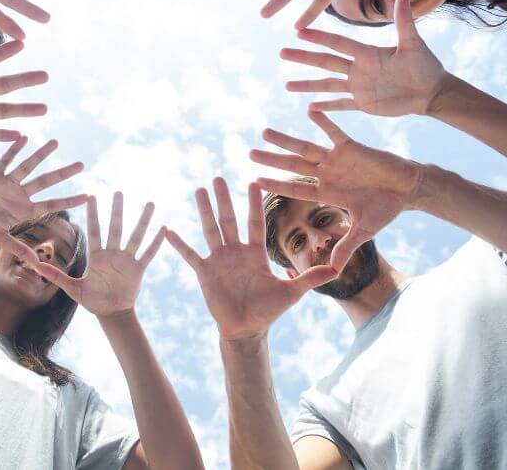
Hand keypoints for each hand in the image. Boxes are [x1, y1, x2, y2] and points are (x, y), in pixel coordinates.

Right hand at [0, 137, 88, 264]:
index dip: (69, 200)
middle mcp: (19, 195)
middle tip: (82, 164)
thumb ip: (17, 248)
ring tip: (55, 142)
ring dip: (40, 155)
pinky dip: (14, 150)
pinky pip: (5, 160)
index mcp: (24, 211)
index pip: (52, 205)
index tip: (88, 196)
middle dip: (63, 174)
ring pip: (28, 166)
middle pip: (45, 182)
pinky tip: (24, 138)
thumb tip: (36, 264)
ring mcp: (7, 184)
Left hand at [35, 193, 165, 316]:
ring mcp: (127, 260)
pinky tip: (163, 228)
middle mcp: (112, 253)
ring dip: (142, 221)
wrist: (111, 312)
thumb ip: (56, 276)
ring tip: (149, 204)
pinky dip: (156, 242)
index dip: (93, 215)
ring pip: (135, 236)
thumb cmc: (91, 300)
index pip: (94, 231)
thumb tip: (35, 264)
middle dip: (117, 211)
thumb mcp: (72, 288)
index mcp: (97, 256)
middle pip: (115, 228)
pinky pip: (148, 253)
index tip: (92, 196)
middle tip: (119, 192)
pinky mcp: (138, 269)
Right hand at [166, 179, 335, 339]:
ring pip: (210, 229)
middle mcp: (235, 251)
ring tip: (198, 190)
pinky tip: (168, 231)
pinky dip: (179, 244)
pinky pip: (190, 255)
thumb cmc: (268, 310)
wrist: (246, 329)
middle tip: (217, 177)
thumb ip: (311, 278)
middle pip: (228, 219)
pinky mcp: (204, 272)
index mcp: (255, 252)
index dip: (254, 203)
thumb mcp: (291, 292)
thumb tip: (338, 270)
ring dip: (204, 210)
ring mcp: (219, 260)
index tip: (253, 182)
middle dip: (224, 198)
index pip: (255, 222)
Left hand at [250, 112, 422, 271]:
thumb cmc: (386, 209)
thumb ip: (346, 247)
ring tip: (265, 132)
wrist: (409, 190)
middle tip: (248, 153)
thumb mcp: (364, 231)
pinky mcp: (352, 147)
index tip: (254, 181)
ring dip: (286, 140)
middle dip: (272, 160)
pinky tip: (308, 110)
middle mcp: (327, 174)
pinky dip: (323, 122)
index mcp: (327, 192)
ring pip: (306, 148)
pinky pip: (334, 132)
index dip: (276, 185)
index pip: (295, 189)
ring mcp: (337, 159)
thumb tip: (333, 271)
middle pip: (293, 167)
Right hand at [282, 0, 447, 115]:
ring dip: (308, 85)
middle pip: (325, 62)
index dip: (319, 38)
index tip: (299, 31)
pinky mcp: (363, 103)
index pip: (337, 43)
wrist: (432, 92)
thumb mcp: (413, 43)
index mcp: (367, 53)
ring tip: (287, 84)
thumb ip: (404, 21)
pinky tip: (310, 108)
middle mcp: (358, 68)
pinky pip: (341, 105)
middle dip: (303, 58)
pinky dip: (327, 107)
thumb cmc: (426, 66)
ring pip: (327, 85)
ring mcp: (358, 87)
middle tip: (281, 53)